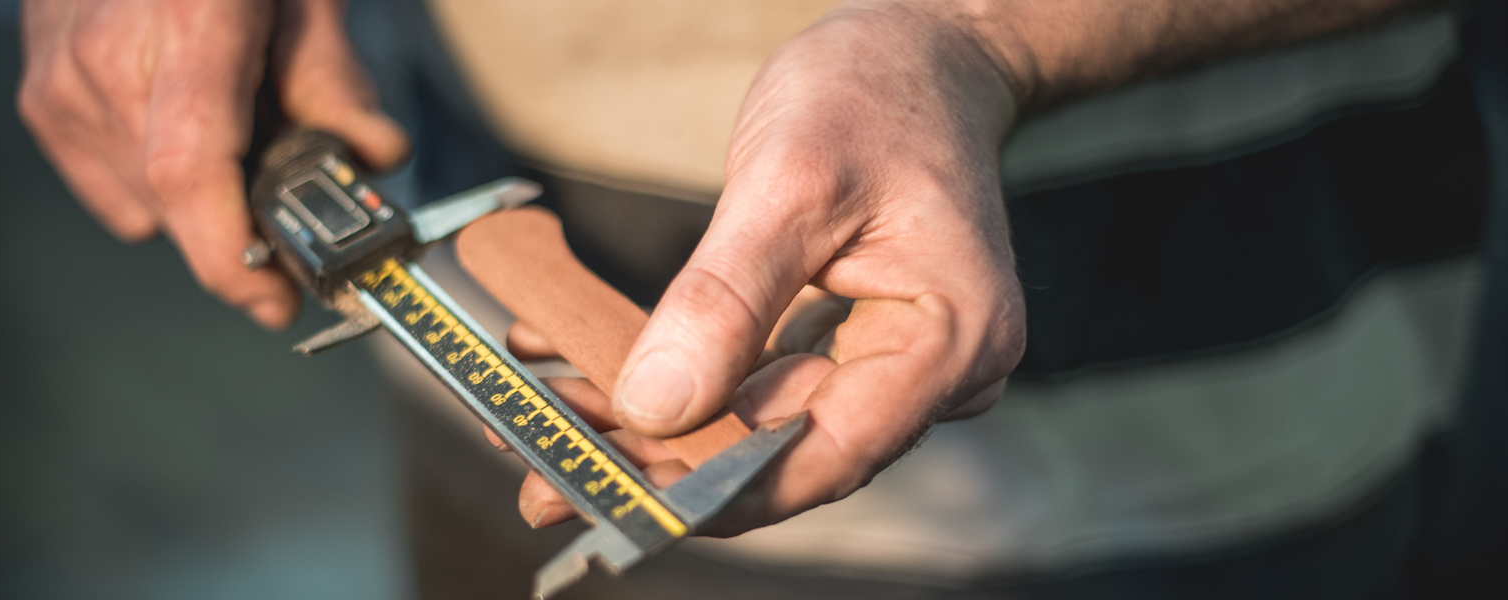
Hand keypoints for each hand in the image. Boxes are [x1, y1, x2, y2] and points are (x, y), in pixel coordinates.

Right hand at [18, 0, 407, 328]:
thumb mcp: (304, 0)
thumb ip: (337, 81)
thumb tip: (379, 158)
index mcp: (185, 28)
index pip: (190, 171)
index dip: (228, 256)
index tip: (273, 299)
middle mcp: (106, 61)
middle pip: (174, 204)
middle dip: (240, 229)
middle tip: (291, 208)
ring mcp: (62, 81)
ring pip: (142, 209)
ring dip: (200, 206)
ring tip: (234, 140)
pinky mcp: (41, 98)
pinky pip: (110, 191)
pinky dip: (156, 187)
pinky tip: (186, 133)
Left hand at [605, 1, 1025, 533]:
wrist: (918, 53)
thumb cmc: (875, 95)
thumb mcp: (789, 181)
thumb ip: (725, 300)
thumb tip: (657, 407)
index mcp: (951, 339)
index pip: (831, 452)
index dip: (725, 489)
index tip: (627, 497)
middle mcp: (938, 372)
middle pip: (791, 449)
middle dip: (671, 460)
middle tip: (556, 466)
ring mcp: (896, 363)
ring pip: (767, 423)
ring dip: (664, 427)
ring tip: (556, 420)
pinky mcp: (855, 345)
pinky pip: (765, 383)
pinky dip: (689, 380)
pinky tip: (599, 373)